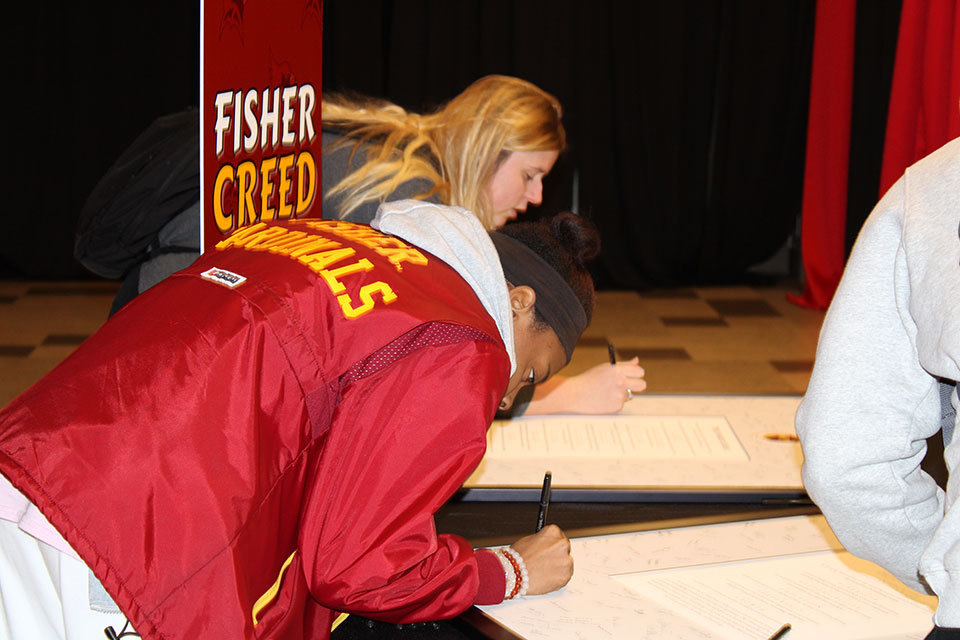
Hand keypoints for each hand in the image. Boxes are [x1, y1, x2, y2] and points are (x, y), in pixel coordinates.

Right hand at [508, 525, 572, 594]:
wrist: (514, 574)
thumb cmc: (518, 558)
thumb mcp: (529, 540)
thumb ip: (542, 540)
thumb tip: (546, 543)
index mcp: (553, 532)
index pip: (558, 535)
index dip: (552, 544)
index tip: (548, 549)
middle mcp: (562, 544)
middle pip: (564, 549)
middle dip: (556, 555)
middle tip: (544, 561)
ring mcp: (566, 560)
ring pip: (565, 563)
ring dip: (557, 567)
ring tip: (542, 570)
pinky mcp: (566, 575)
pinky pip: (564, 576)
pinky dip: (557, 578)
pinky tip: (545, 577)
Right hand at [526, 358, 646, 414]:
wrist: (574, 395)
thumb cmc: (589, 379)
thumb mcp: (605, 368)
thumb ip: (623, 365)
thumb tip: (637, 361)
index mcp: (618, 370)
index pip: (640, 371)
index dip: (637, 374)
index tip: (633, 376)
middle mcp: (621, 382)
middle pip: (642, 385)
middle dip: (638, 385)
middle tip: (628, 386)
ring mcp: (619, 395)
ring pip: (630, 395)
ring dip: (622, 394)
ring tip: (606, 392)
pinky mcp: (617, 406)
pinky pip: (621, 403)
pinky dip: (614, 402)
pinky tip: (603, 399)